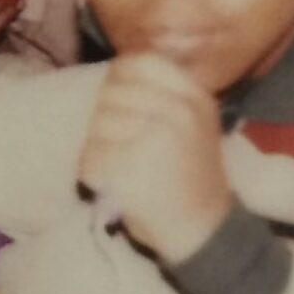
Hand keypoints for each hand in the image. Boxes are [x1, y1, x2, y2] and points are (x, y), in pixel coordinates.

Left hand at [78, 52, 232, 262]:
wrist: (204, 231)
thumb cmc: (192, 174)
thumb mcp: (197, 123)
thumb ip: (166, 93)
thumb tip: (116, 69)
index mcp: (194, 97)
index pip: (138, 63)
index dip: (118, 78)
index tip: (120, 101)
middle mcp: (177, 112)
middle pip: (110, 94)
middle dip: (106, 119)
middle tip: (121, 145)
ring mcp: (153, 139)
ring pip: (95, 125)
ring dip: (97, 147)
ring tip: (119, 166)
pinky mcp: (129, 169)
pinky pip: (89, 158)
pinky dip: (92, 174)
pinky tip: (113, 185)